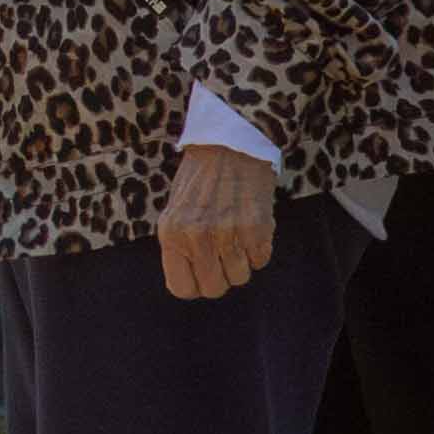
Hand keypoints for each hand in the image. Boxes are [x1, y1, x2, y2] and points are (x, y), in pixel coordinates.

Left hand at [157, 142, 279, 299]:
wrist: (230, 144)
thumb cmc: (201, 178)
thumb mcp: (176, 211)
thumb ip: (179, 247)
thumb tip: (189, 283)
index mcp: (172, 234)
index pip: (182, 289)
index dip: (195, 284)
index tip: (202, 274)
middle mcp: (197, 237)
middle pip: (213, 289)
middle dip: (221, 276)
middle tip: (223, 254)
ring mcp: (227, 234)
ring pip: (240, 278)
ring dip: (242, 261)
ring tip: (237, 234)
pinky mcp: (256, 228)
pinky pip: (261, 260)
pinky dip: (259, 248)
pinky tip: (251, 225)